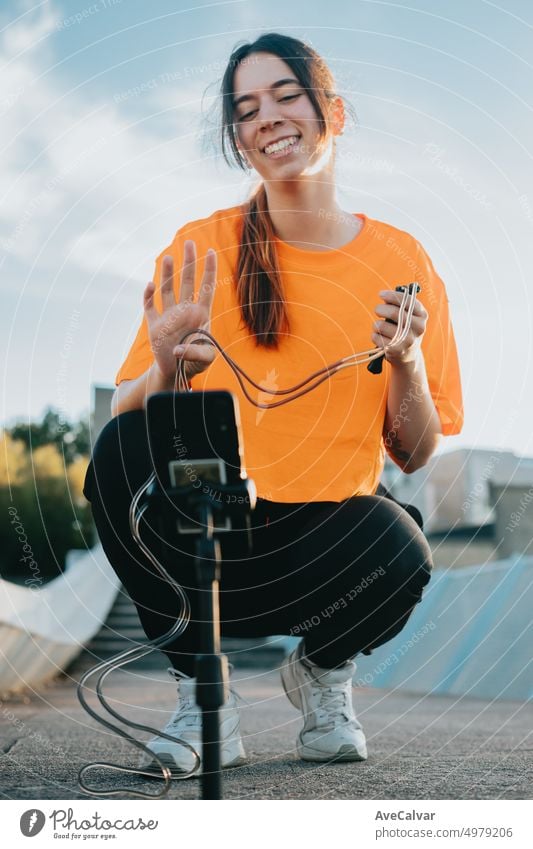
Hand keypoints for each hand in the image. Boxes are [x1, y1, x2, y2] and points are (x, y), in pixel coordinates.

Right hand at [143, 240, 216, 381]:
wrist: (176, 372)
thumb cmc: (196, 364)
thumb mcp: (205, 360)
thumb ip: (196, 353)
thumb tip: (179, 350)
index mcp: (201, 315)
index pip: (207, 288)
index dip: (209, 270)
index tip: (211, 251)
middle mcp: (184, 311)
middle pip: (187, 282)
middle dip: (189, 262)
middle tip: (189, 243)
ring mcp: (169, 316)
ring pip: (168, 289)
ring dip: (167, 274)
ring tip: (168, 257)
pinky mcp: (154, 324)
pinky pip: (149, 306)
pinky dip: (148, 296)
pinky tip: (149, 285)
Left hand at [372, 289, 427, 365]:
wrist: (408, 355)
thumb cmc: (405, 330)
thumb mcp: (410, 317)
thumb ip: (401, 305)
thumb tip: (384, 296)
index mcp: (422, 315)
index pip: (407, 301)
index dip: (392, 295)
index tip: (381, 294)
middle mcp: (418, 328)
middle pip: (394, 312)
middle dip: (380, 309)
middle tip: (377, 310)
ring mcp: (408, 340)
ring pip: (382, 325)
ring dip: (376, 324)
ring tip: (379, 327)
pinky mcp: (396, 350)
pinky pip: (377, 337)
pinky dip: (375, 335)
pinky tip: (380, 337)